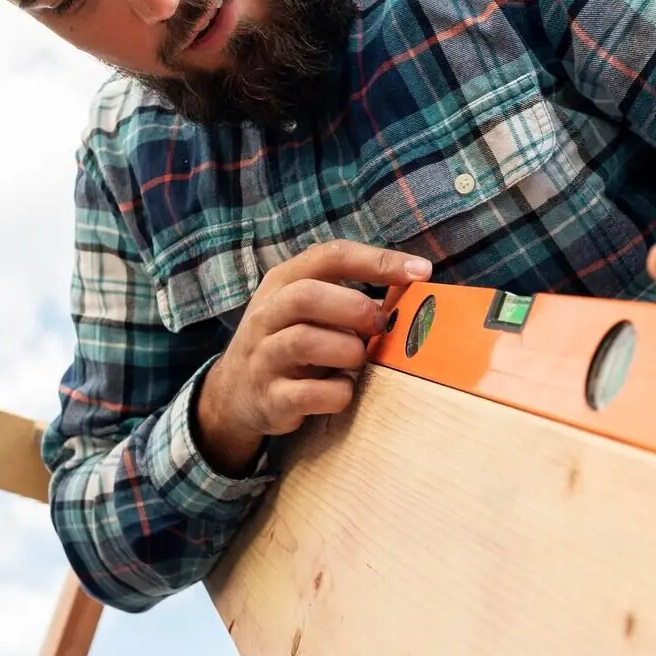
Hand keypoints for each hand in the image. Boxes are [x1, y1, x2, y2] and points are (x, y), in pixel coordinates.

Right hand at [195, 241, 432, 474]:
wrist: (234, 393)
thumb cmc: (287, 341)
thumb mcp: (305, 308)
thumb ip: (345, 297)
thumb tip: (410, 296)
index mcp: (282, 283)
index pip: (330, 257)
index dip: (378, 261)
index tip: (421, 272)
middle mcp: (266, 315)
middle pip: (307, 296)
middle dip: (354, 308)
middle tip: (379, 323)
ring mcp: (263, 358)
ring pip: (305, 342)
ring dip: (348, 351)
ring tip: (360, 359)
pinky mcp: (270, 398)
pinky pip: (309, 394)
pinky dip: (338, 392)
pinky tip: (345, 389)